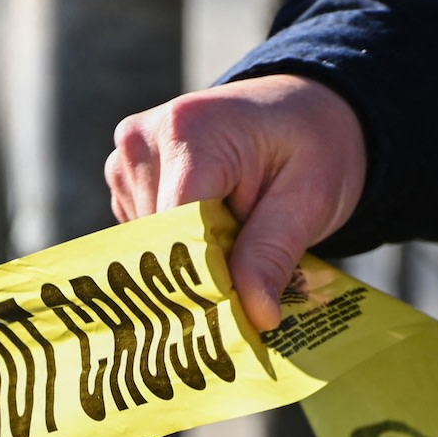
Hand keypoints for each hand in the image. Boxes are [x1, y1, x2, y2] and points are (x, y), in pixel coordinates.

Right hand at [106, 73, 366, 329]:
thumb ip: (273, 255)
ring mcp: (128, 158)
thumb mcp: (310, 199)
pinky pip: (141, 238)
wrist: (301, 109)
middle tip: (240, 307)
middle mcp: (144, 141)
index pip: (175, 231)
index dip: (200, 284)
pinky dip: (175, 250)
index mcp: (189, 132)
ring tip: (234, 251)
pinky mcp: (125, 178)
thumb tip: (254, 317)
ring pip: (143, 248)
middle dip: (193, 280)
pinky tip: (212, 237)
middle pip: (155, 244)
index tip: (232, 327)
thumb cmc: (312, 145)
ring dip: (185, 264)